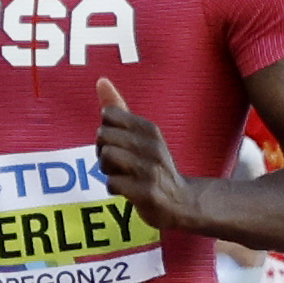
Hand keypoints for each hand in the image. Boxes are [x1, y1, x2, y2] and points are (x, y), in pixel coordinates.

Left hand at [94, 77, 195, 233]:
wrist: (182, 202)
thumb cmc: (154, 165)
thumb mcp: (142, 135)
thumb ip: (119, 110)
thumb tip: (101, 81)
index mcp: (150, 129)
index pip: (109, 115)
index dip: (106, 130)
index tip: (117, 143)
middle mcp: (152, 146)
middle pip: (103, 136)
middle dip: (102, 150)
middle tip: (116, 162)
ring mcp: (150, 170)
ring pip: (107, 157)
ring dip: (107, 170)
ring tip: (121, 175)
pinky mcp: (147, 193)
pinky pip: (112, 183)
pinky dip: (113, 188)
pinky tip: (125, 190)